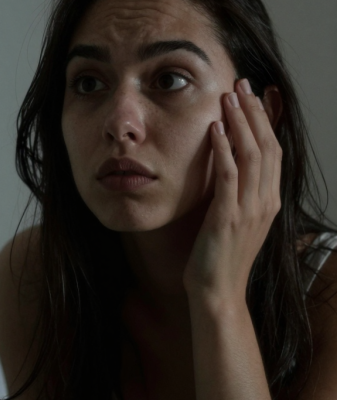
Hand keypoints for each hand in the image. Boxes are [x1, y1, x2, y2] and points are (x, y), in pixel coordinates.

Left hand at [183, 79, 281, 300]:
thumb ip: (238, 193)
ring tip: (229, 97)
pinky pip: (229, 175)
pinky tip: (214, 129)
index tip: (254, 96)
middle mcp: (265, 201)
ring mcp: (249, 209)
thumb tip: (231, 166)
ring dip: (240, 123)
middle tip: (242, 85)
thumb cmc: (221, 257)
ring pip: (252, 155)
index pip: (274, 151)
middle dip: (254, 113)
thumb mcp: (236, 220)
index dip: (266, 121)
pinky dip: (223, 149)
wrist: (217, 292)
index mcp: (269, 201)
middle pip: (267, 146)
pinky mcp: (228, 217)